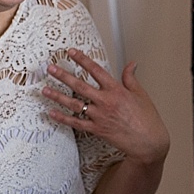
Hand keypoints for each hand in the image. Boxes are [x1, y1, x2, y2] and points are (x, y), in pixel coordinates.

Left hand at [43, 49, 170, 164]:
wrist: (149, 142)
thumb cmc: (147, 119)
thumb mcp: (141, 94)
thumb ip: (131, 78)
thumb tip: (131, 64)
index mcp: (116, 90)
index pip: (96, 70)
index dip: (82, 60)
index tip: (71, 52)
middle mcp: (105, 102)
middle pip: (80, 86)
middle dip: (63, 76)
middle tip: (50, 68)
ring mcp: (99, 116)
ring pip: (74, 104)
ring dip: (58, 96)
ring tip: (45, 90)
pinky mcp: (97, 129)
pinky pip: (76, 123)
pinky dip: (63, 118)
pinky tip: (52, 112)